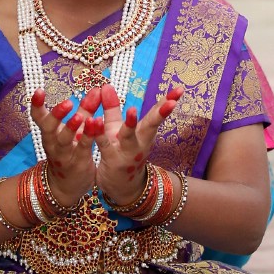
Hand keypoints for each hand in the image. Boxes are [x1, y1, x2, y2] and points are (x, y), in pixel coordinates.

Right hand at [28, 85, 101, 209]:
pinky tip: (95, 124)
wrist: (66, 186)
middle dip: (56, 115)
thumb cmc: (71, 151)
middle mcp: (53, 143)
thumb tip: (96, 89)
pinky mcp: (78, 163)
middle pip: (48, 128)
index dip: (37, 105)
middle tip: (67, 103)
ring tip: (80, 116)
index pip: (38, 117)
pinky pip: (82, 148)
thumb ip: (86, 109)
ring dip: (71, 127)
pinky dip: (88, 136)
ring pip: (64, 140)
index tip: (39, 91)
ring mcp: (64, 154)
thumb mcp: (77, 128)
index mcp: (49, 133)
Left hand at [93, 80, 182, 210]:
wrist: (118, 187)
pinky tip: (94, 121)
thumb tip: (106, 85)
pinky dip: (99, 134)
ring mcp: (126, 152)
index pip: (156, 113)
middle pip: (151, 125)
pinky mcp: (110, 160)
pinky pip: (104, 145)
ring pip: (129, 137)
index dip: (167, 101)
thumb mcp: (116, 128)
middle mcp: (139, 141)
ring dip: (131, 125)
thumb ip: (111, 107)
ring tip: (132, 111)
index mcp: (143, 132)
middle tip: (172, 102)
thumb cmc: (118, 152)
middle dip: (161, 113)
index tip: (179, 90)